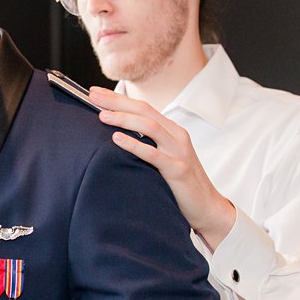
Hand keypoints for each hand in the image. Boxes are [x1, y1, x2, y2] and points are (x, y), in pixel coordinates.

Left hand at [87, 86, 237, 248]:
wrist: (207, 207)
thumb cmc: (180, 183)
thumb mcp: (163, 158)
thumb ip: (147, 144)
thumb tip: (116, 136)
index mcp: (171, 131)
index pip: (143, 107)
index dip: (118, 98)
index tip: (95, 93)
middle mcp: (176, 136)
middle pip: (144, 111)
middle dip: (117, 102)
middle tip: (92, 96)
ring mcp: (179, 152)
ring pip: (150, 127)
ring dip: (124, 119)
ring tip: (102, 116)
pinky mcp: (178, 170)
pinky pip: (154, 154)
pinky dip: (135, 145)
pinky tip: (117, 139)